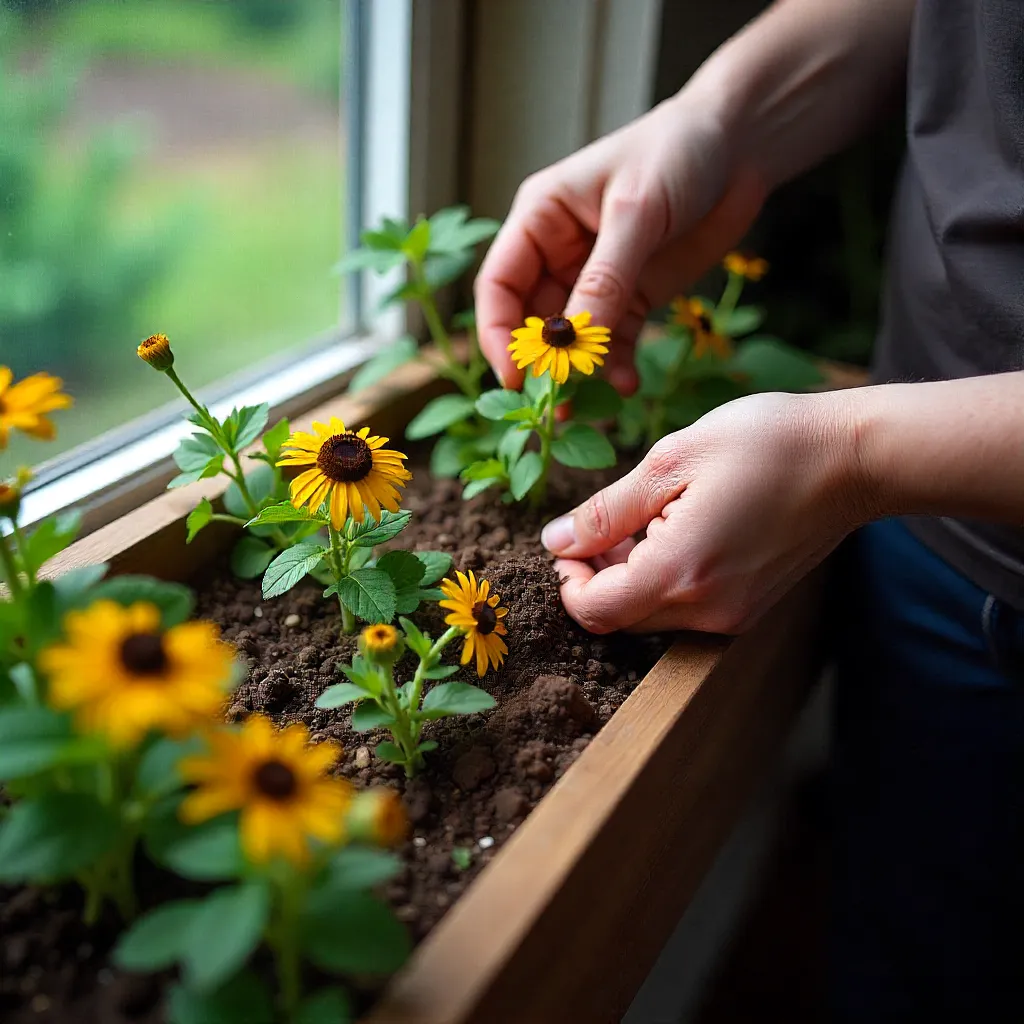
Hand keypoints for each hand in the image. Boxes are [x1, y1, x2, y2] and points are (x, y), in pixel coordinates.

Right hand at [474, 93, 765, 391]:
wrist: (741, 145)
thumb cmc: (677, 152)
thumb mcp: (637, 212)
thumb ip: (605, 278)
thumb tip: (572, 341)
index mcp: (540, 219)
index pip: (499, 286)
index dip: (497, 334)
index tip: (515, 375)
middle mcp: (558, 253)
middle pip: (531, 322)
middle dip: (541, 366)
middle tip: (552, 406)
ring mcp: (595, 279)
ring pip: (573, 341)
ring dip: (577, 377)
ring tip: (587, 411)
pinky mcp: (633, 296)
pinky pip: (614, 342)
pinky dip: (616, 366)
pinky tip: (626, 386)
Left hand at [539, 392, 866, 633]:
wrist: (853, 457)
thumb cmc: (766, 443)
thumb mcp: (671, 461)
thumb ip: (606, 511)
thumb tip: (556, 541)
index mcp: (681, 572)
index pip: (594, 611)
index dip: (567, 581)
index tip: (568, 543)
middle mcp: (707, 611)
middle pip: (620, 618)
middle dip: (596, 577)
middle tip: (605, 523)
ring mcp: (733, 615)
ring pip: (651, 615)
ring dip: (630, 577)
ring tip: (648, 516)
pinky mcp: (748, 608)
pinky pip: (685, 609)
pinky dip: (665, 579)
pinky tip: (677, 530)